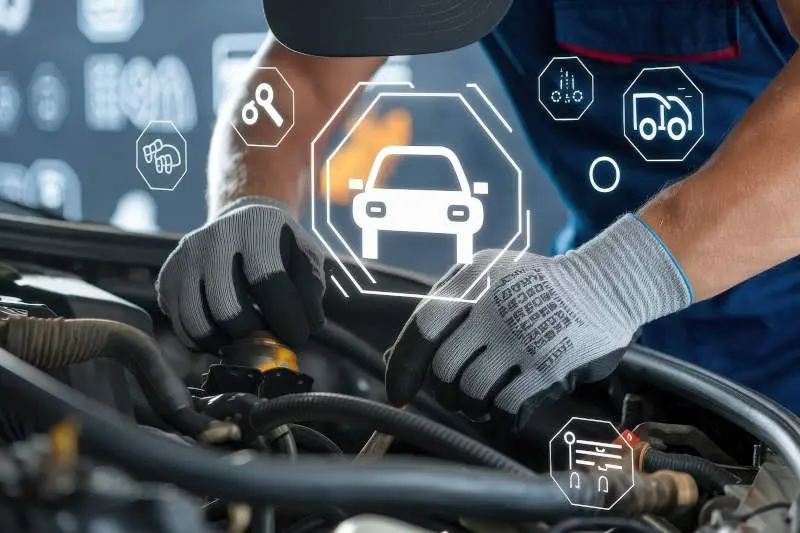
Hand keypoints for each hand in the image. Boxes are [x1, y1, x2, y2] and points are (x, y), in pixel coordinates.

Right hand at [156, 197, 325, 351]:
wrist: (240, 223)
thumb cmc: (280, 247)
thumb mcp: (306, 257)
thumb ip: (312, 290)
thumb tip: (309, 325)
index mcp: (255, 228)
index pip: (268, 282)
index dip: (286, 318)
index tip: (298, 337)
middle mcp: (213, 239)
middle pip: (227, 309)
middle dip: (254, 336)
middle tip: (268, 340)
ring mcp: (185, 258)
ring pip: (197, 323)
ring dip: (226, 343)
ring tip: (247, 341)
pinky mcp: (166, 277)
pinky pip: (180, 326)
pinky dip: (204, 342)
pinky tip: (225, 335)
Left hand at [385, 215, 692, 430]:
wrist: (606, 284)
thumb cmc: (538, 284)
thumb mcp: (489, 272)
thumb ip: (448, 304)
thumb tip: (395, 355)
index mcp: (473, 282)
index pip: (422, 329)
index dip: (404, 367)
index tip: (398, 393)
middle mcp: (494, 309)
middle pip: (444, 369)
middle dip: (445, 391)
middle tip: (456, 394)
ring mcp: (522, 339)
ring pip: (472, 392)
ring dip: (472, 406)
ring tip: (484, 400)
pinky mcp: (549, 367)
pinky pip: (507, 408)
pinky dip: (501, 418)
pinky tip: (507, 412)